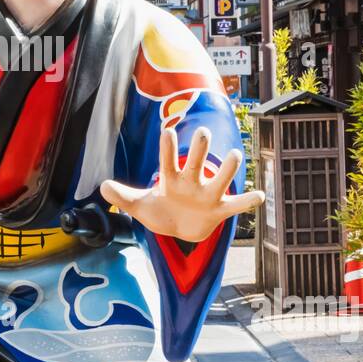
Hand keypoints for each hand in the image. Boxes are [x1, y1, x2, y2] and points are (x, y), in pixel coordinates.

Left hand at [99, 127, 264, 242]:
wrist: (181, 230)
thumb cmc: (162, 212)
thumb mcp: (139, 207)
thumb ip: (122, 197)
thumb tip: (102, 187)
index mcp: (171, 180)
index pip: (168, 161)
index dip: (168, 148)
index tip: (169, 131)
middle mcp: (191, 183)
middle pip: (197, 163)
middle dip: (201, 149)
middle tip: (204, 132)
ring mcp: (207, 195)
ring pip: (220, 179)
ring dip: (228, 170)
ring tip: (235, 156)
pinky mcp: (219, 210)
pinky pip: (236, 205)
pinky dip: (248, 201)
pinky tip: (260, 195)